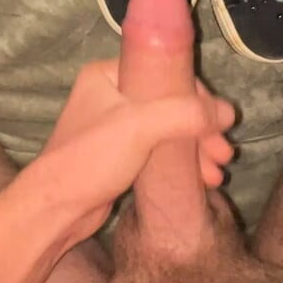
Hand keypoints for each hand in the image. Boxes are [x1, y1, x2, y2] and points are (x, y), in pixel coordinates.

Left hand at [32, 59, 235, 248]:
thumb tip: (227, 113)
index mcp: (107, 74)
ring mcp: (115, 126)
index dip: (197, 97)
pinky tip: (204, 178)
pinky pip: (160, 149)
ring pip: (169, 128)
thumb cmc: (90, 159)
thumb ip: (184, 114)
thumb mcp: (139, 127)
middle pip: (171, 102)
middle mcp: (110, 94)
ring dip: (196, 147)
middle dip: (200, 128)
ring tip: (217, 173)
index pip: (165, 73)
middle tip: (223, 154)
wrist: (56, 209)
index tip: (219, 126)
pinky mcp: (119, 154)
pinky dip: (183, 160)